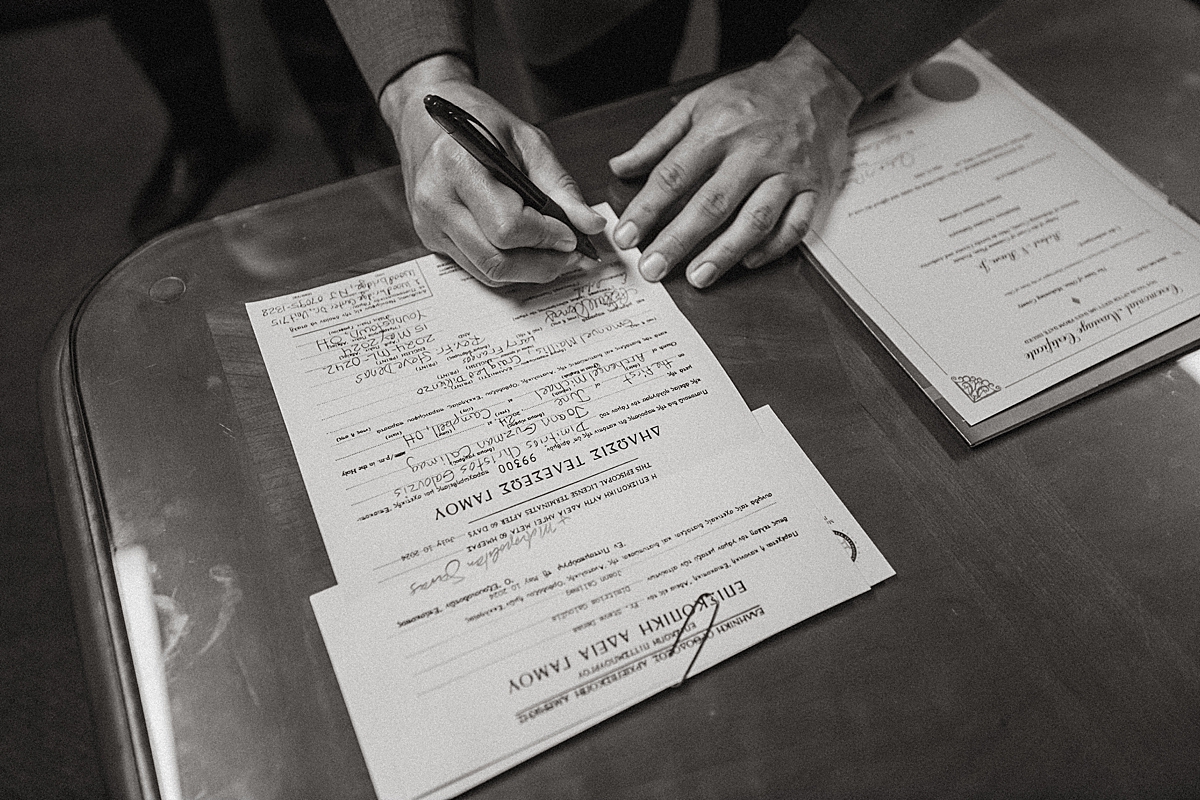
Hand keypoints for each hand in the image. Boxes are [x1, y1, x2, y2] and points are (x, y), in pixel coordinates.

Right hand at [379, 56, 605, 285]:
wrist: (424, 120)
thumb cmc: (477, 121)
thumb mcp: (527, 140)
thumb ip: (560, 185)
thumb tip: (589, 224)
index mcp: (460, 166)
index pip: (508, 226)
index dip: (546, 237)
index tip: (572, 235)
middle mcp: (438, 200)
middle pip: (497, 259)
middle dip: (542, 264)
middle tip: (571, 255)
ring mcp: (431, 224)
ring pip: (487, 272)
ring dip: (528, 271)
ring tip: (554, 255)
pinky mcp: (431, 238)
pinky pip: (476, 268)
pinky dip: (509, 267)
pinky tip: (528, 252)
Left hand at [609, 35, 861, 287]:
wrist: (817, 80)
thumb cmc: (754, 94)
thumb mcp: (700, 103)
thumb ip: (658, 139)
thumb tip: (621, 167)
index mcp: (720, 128)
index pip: (674, 175)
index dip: (647, 209)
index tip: (626, 235)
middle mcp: (754, 151)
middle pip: (711, 204)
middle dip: (678, 240)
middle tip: (653, 267)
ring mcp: (788, 171)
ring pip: (754, 220)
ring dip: (724, 253)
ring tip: (697, 277)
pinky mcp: (815, 187)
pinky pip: (795, 225)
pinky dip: (772, 248)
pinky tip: (748, 261)